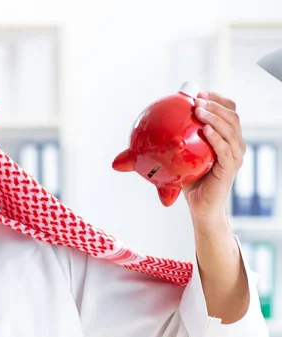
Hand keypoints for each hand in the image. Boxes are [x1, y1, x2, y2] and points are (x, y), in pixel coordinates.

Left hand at [182, 91, 246, 221]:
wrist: (200, 207)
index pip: (228, 112)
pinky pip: (225, 149)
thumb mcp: (180, 159)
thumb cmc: (190, 183)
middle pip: (232, 116)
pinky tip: (205, 130)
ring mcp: (234, 156)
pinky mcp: (230, 168)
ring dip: (215, 116)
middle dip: (215, 104)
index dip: (217, 99)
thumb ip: (170, 145)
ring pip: (231, 129)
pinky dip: (216, 137)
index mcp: (225, 139)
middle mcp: (234, 145)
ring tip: (199, 109)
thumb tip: (137, 139)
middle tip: (197, 99)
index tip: (198, 92)